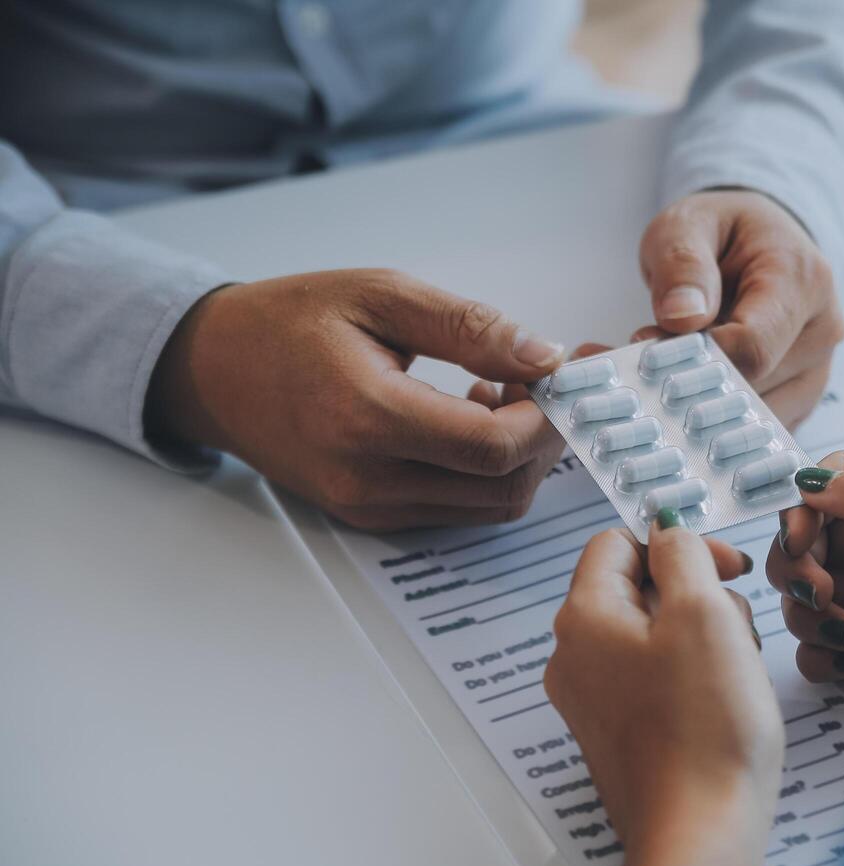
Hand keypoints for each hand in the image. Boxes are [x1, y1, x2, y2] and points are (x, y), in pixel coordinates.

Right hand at [146, 269, 568, 529]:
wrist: (211, 368)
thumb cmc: (288, 322)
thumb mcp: (382, 295)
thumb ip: (469, 327)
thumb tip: (543, 355)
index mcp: (368, 416)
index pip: (493, 447)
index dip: (544, 417)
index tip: (554, 376)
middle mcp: (368, 477)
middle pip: (502, 489)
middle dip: (541, 440)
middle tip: (537, 384)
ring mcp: (368, 505)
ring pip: (486, 508)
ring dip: (515, 459)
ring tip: (496, 395)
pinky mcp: (369, 515)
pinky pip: (456, 510)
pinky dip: (482, 473)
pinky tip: (465, 419)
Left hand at [546, 517, 781, 865]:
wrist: (699, 833)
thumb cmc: (704, 729)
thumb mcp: (703, 611)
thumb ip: (682, 554)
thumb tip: (666, 531)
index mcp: (583, 618)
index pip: (617, 542)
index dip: (676, 545)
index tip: (724, 567)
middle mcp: (575, 658)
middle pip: (637, 590)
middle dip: (696, 596)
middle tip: (735, 626)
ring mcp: (595, 701)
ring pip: (653, 636)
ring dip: (702, 638)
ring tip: (734, 672)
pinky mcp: (621, 737)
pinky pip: (656, 681)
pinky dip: (695, 679)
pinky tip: (724, 704)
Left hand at [635, 189, 843, 426]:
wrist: (764, 245)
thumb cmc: (726, 233)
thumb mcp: (689, 224)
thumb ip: (682, 265)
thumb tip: (681, 317)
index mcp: (802, 281)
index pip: (753, 346)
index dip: (695, 360)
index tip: (646, 351)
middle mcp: (821, 332)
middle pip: (750, 387)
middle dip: (688, 387)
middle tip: (632, 371)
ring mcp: (815, 372)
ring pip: (750, 420)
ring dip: (693, 410)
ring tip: (645, 380)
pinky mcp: (800, 400)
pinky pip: (752, 430)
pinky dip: (708, 423)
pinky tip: (671, 399)